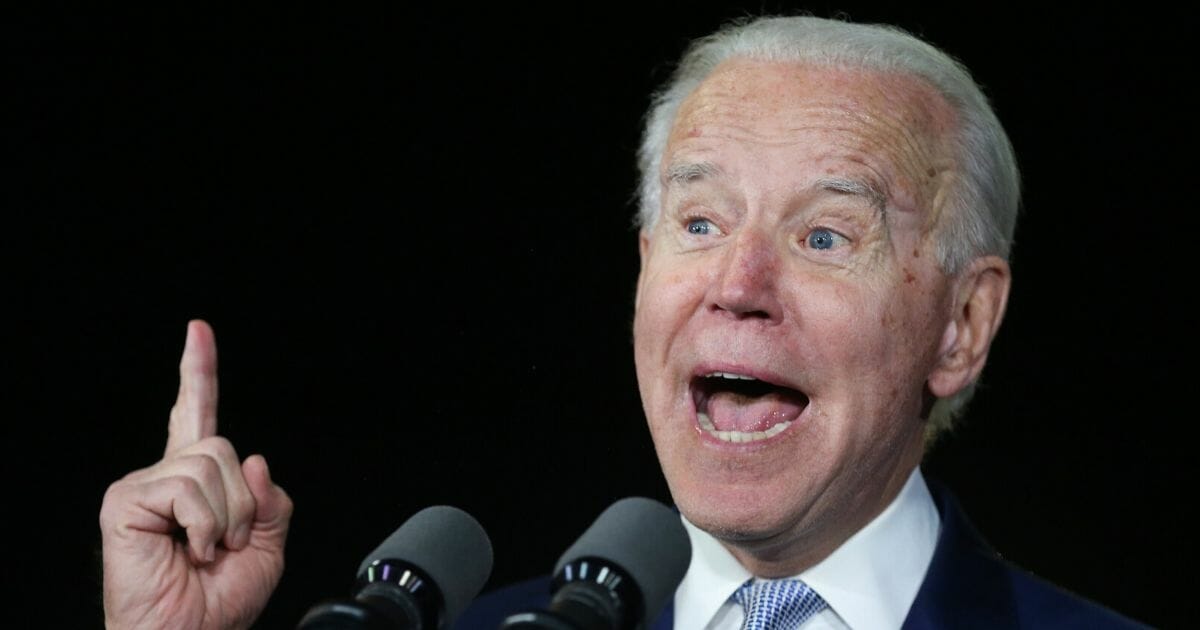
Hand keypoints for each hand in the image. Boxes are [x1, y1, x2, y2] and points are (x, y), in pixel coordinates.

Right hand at [100, 321, 292, 629]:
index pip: (198, 414)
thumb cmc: (218, 602)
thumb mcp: (267, 545)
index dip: (199, 372)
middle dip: (242, 502)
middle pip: (223, 447)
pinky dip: (203, 525)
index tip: (198, 330)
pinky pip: (187, 488)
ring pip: (211, 463)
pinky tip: (187, 550)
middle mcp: (166, 476)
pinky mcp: (125, 500)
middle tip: (225, 544)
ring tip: (205, 550)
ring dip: (225, 517)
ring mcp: (143, 485)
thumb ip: (270, 500)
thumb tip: (254, 461)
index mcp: (197, 481)